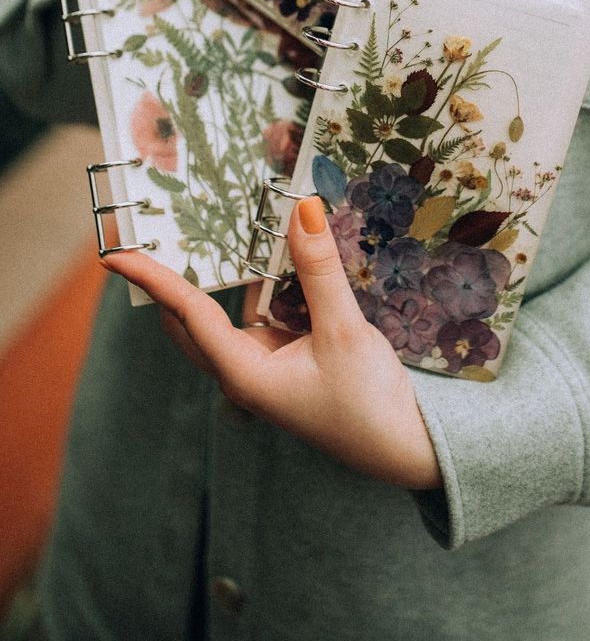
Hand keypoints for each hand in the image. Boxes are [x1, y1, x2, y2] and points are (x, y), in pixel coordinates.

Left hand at [103, 197, 441, 490]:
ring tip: (210, 231)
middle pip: (190, 320)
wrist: (405, 448)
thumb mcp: (345, 331)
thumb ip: (320, 271)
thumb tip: (302, 210)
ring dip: (221, 278)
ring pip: (225, 315)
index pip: (188, 314)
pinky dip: (260, 286)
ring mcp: (261, 368)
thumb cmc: (369, 403)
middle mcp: (243, 372)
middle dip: (170, 279)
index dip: (152, 279)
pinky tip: (273, 257)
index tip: (115, 255)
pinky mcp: (283, 361)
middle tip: (152, 236)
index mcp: (244, 373)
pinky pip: (258, 316)